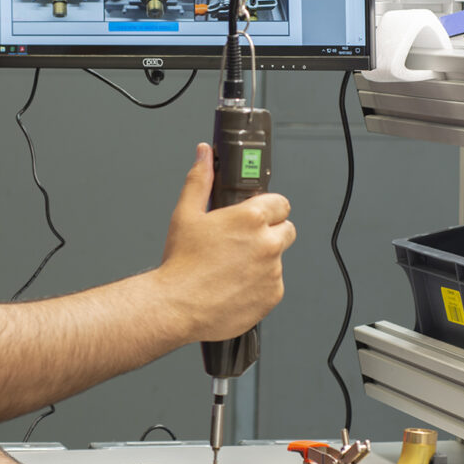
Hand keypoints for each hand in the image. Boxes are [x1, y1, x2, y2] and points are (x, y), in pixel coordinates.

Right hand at [157, 143, 295, 341]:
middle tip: (242, 243)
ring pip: (278, 259)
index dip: (268, 208)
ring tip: (232, 268)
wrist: (177, 306)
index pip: (281, 203)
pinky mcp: (272, 295)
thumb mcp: (185, 214)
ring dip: (263, 260)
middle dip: (270, 233)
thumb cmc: (180, 264)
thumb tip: (204, 156)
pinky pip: (273, 285)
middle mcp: (267, 243)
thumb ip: (200, 180)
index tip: (257, 215)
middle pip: (287, 229)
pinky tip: (235, 285)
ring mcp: (273, 271)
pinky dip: (260, 285)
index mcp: (250, 218)